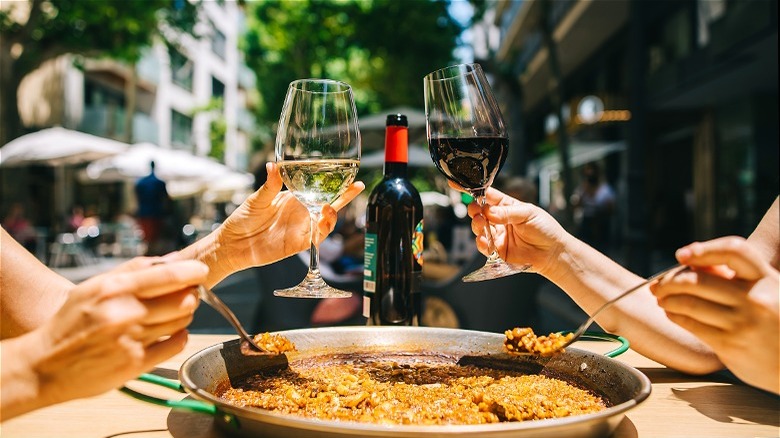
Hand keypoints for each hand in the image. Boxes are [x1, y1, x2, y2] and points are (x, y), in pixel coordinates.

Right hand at [2, 258, 206, 417]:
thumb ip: (133, 270)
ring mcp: (131, 340)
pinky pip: (176, 345)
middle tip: (185, 294)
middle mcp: (124, 313)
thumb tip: (171, 259)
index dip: (193, 271)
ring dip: (183, 316)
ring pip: (182, 321)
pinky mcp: (136, 364)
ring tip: (169, 314)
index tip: (200, 271)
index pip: (169, 275)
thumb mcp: (94, 287)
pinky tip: (167, 334)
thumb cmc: (71, 322)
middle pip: (184, 299)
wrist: (43, 365)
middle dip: (190, 295)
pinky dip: (178, 337)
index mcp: (114, 289)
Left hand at [185, 162, 363, 282]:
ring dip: (332, 215)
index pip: (319, 190)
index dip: (336, 185)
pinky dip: (322, 231)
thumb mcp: (257, 199)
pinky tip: (321, 222)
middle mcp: (302, 213)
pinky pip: (316, 239)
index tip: (351, 177)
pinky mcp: (298, 244)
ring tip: (328, 208)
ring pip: (326, 223)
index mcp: (294, 199)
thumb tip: (273, 165)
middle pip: (330, 205)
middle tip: (355, 187)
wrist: (233, 243)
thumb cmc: (243, 219)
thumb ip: (270, 185)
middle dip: (345, 197)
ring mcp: (301, 229)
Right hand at [455, 183, 570, 275]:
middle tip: (476, 211)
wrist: (553, 253)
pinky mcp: (497, 251)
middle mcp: (499, 220)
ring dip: (476, 225)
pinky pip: (484, 246)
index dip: (473, 190)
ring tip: (481, 224)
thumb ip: (507, 213)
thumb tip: (488, 211)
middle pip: (479, 212)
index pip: (487, 195)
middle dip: (474, 210)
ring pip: (478, 228)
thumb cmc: (545, 229)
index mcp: (506, 206)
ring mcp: (497, 235)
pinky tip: (484, 240)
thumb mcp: (528, 214)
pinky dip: (481, 243)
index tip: (458, 185)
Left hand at [651, 237, 779, 393]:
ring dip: (667, 298)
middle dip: (669, 280)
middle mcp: (756, 299)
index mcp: (767, 279)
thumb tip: (691, 261)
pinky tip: (671, 312)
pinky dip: (674, 315)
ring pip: (688, 302)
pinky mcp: (730, 345)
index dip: (704, 249)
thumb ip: (735, 277)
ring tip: (661, 298)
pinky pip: (691, 324)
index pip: (734, 250)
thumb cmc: (774, 322)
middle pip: (697, 279)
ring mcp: (742, 323)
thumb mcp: (767, 292)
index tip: (681, 255)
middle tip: (658, 284)